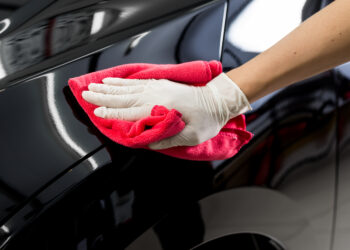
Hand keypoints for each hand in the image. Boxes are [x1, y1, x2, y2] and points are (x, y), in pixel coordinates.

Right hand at [82, 73, 251, 148]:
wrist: (218, 99)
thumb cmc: (206, 120)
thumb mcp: (190, 137)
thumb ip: (166, 139)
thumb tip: (145, 141)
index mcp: (161, 110)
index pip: (129, 113)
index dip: (111, 115)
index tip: (95, 114)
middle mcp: (155, 96)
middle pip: (123, 97)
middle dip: (102, 97)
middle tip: (84, 95)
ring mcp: (157, 88)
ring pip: (127, 88)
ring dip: (108, 88)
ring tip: (93, 87)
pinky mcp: (160, 84)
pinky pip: (136, 82)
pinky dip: (123, 82)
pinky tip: (113, 80)